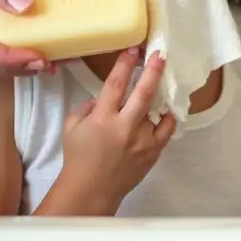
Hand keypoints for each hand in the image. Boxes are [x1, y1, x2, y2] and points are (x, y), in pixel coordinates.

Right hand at [58, 50, 176, 214]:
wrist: (91, 191)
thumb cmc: (78, 159)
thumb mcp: (71, 128)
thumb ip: (85, 108)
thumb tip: (100, 97)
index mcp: (102, 118)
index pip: (115, 84)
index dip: (125, 64)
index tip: (133, 50)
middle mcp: (124, 127)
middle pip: (143, 93)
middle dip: (153, 71)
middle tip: (160, 55)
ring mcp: (142, 140)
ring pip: (155, 111)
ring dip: (157, 97)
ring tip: (163, 83)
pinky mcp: (153, 152)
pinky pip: (167, 130)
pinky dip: (169, 118)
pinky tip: (168, 110)